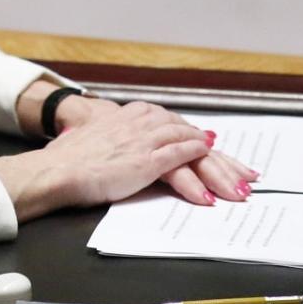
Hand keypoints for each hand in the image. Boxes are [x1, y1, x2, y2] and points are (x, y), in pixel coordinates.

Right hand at [63, 100, 259, 204]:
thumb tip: (120, 146)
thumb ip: (117, 137)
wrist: (56, 168)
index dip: (203, 142)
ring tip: (237, 188)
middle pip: (193, 136)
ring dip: (218, 169)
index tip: (221, 155)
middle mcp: (143, 122)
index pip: (179, 127)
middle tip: (245, 174)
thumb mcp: (98, 138)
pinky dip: (198, 171)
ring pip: (193, 148)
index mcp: (133, 115)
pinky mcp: (144, 159)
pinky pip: (180, 161)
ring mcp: (145, 139)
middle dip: (222, 159)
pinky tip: (212, 182)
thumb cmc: (71, 158)